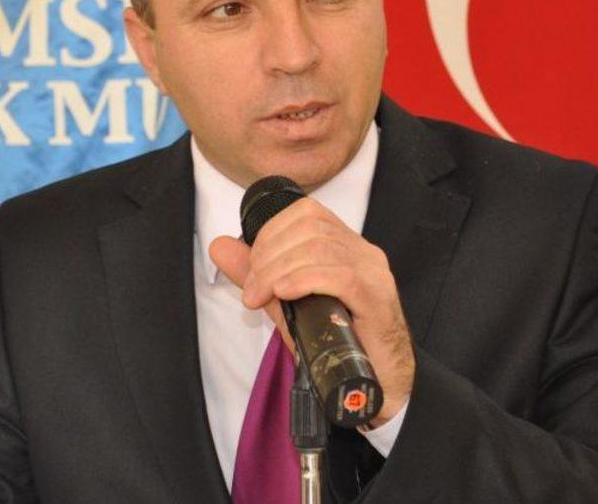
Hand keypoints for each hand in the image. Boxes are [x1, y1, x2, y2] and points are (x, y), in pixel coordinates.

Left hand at [209, 197, 414, 425]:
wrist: (378, 386)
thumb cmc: (337, 345)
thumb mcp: (287, 305)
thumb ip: (256, 274)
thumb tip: (219, 246)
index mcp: (344, 245)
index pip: (305, 212)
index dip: (270, 233)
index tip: (252, 269)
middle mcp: (362, 251)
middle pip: (309, 226)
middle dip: (269, 253)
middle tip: (253, 289)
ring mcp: (373, 273)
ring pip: (320, 248)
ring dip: (279, 270)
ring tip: (262, 297)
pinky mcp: (377, 298)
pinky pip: (339, 275)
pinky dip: (304, 280)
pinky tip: (285, 294)